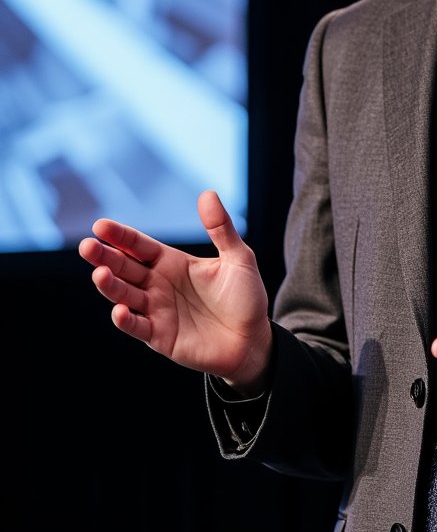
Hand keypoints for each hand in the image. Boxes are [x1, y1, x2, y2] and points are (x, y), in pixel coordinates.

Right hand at [79, 190, 272, 391]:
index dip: (120, 236)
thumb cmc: (245, 296)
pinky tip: (119, 310)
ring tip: (100, 274)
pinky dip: (126, 320)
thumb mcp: (238, 257)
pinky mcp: (160, 337)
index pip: (139, 246)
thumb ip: (221, 228)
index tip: (100, 226)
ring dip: (111, 286)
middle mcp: (158, 285)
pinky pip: (138, 327)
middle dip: (105, 257)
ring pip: (125, 296)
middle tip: (87, 246)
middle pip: (125, 268)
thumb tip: (207, 193)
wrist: (253, 339)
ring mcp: (157, 311)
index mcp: (172, 263)